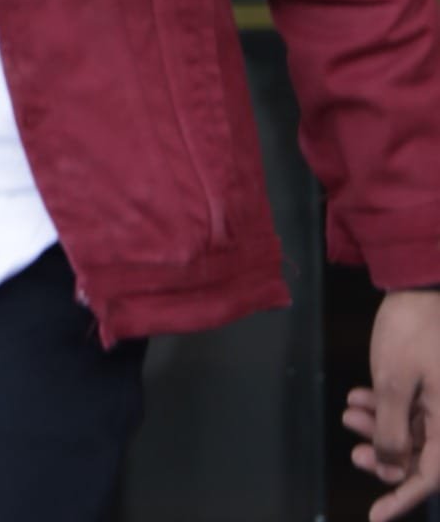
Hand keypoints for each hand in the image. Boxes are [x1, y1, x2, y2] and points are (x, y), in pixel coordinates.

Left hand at [343, 290, 439, 520]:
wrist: (419, 283)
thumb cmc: (410, 331)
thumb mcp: (393, 383)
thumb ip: (393, 431)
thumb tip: (393, 467)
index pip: (432, 475)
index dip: (403, 497)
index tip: (376, 515)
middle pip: (421, 455)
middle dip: (386, 456)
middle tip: (354, 452)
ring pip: (412, 431)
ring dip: (380, 427)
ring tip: (350, 413)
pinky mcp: (431, 383)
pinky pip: (411, 408)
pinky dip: (385, 407)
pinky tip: (358, 397)